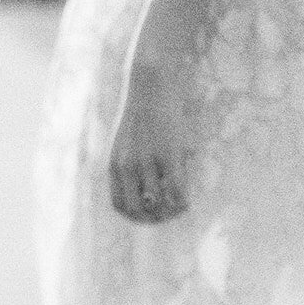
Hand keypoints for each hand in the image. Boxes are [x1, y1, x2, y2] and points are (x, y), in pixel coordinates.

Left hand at [108, 57, 190, 224]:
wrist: (150, 84)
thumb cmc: (142, 112)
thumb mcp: (128, 142)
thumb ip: (132, 166)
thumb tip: (148, 188)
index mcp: (115, 165)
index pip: (120, 205)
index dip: (135, 217)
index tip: (151, 217)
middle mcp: (127, 167)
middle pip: (137, 210)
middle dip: (154, 220)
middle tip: (169, 216)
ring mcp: (147, 162)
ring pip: (157, 204)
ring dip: (170, 213)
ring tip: (180, 208)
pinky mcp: (168, 155)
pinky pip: (176, 191)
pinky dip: (183, 203)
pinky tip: (188, 202)